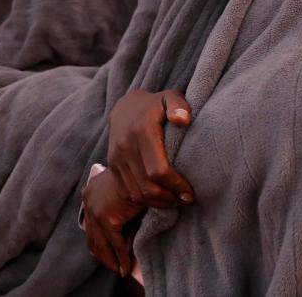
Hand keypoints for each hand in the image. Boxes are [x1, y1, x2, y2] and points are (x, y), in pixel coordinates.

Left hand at [82, 168, 143, 276]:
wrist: (145, 168)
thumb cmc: (139, 177)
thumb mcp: (123, 191)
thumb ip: (117, 206)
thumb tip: (121, 230)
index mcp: (90, 193)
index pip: (90, 225)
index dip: (97, 243)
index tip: (105, 256)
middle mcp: (88, 201)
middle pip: (91, 237)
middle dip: (102, 256)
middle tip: (113, 268)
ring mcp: (95, 209)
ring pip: (99, 244)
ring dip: (110, 259)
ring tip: (120, 270)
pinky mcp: (106, 217)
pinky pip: (115, 243)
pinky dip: (121, 256)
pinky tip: (127, 266)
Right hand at [107, 88, 194, 207]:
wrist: (125, 107)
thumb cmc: (156, 105)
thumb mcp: (170, 97)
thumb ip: (178, 105)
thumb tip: (183, 120)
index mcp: (142, 131)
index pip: (159, 170)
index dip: (176, 186)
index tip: (190, 192)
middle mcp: (125, 146)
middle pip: (148, 187)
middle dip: (169, 198)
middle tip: (185, 199)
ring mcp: (116, 158)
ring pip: (137, 194)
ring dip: (157, 203)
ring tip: (174, 199)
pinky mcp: (111, 166)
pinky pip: (127, 192)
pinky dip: (144, 201)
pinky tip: (159, 197)